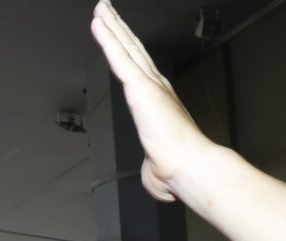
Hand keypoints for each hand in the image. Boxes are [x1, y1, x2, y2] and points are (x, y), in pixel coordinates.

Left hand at [90, 0, 218, 202]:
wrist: (187, 165)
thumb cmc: (176, 168)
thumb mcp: (157, 165)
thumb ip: (152, 164)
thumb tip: (156, 178)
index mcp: (159, 99)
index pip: (139, 68)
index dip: (129, 48)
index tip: (120, 33)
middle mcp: (155, 85)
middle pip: (133, 49)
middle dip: (120, 28)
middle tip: (107, 10)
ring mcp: (148, 83)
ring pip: (126, 47)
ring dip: (111, 26)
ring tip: (100, 8)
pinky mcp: (140, 86)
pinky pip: (119, 57)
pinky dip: (108, 38)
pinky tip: (98, 22)